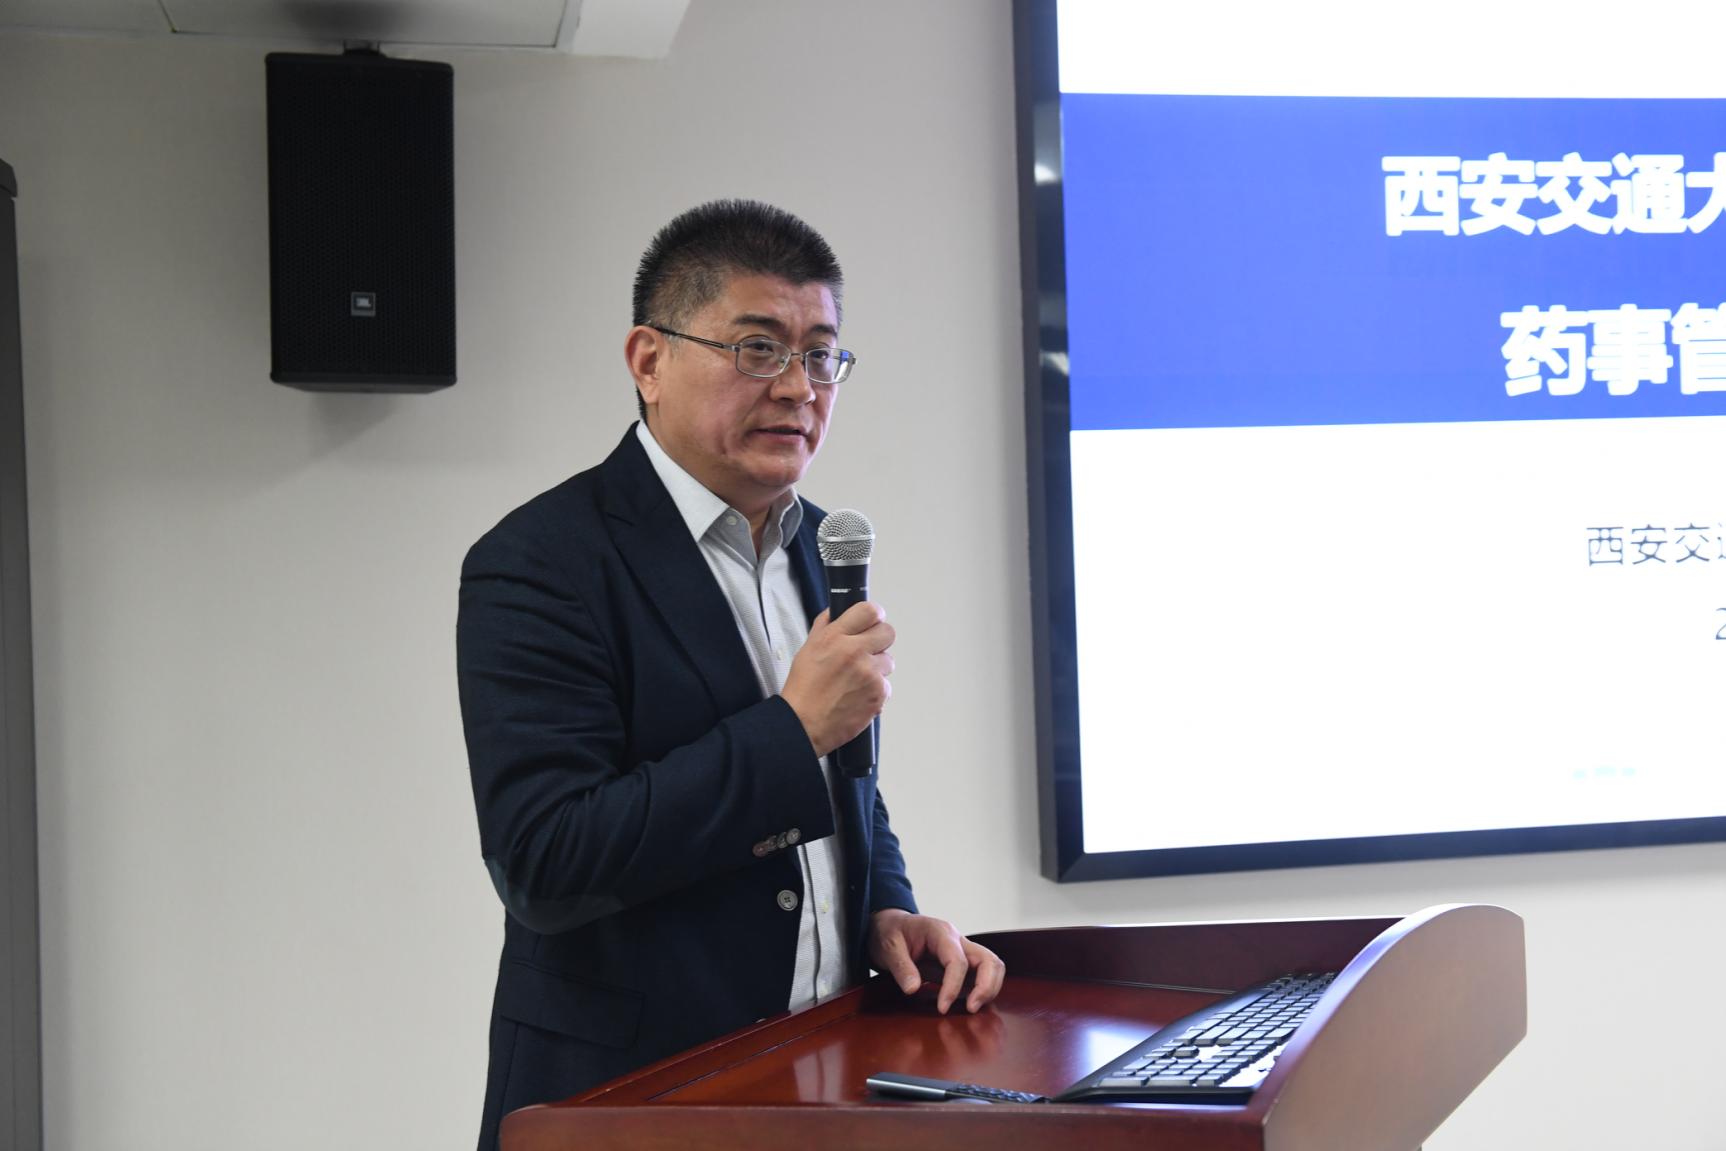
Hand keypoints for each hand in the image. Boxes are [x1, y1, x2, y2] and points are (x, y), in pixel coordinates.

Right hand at [781, 601, 894, 756]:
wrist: (804, 724)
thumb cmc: (803, 690)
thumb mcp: (808, 649)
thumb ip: (825, 627)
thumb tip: (837, 611)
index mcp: (835, 637)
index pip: (869, 610)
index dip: (873, 615)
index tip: (872, 622)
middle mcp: (854, 652)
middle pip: (887, 632)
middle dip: (879, 640)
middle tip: (867, 651)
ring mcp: (869, 674)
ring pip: (888, 661)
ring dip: (877, 668)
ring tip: (856, 680)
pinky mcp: (878, 694)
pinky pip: (886, 685)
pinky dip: (875, 691)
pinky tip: (857, 696)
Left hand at [867, 908, 1005, 1014]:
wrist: (889, 924)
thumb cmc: (889, 932)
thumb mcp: (887, 947)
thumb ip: (901, 967)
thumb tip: (913, 989)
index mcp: (940, 932)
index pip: (958, 960)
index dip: (953, 986)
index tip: (942, 1008)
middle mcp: (957, 939)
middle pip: (988, 960)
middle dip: (986, 986)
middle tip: (970, 1009)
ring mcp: (962, 949)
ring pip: (992, 965)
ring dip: (989, 988)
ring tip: (972, 1008)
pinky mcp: (962, 960)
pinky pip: (983, 972)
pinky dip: (983, 988)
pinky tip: (969, 1003)